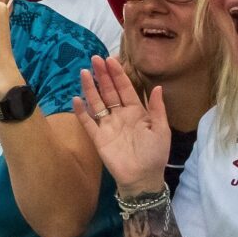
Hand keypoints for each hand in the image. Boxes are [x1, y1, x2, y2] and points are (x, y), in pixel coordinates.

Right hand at [74, 56, 170, 194]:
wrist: (143, 178)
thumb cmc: (155, 154)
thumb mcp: (161, 130)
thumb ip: (157, 109)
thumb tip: (157, 87)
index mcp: (137, 111)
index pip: (125, 88)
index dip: (118, 74)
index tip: (111, 59)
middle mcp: (120, 115)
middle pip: (109, 91)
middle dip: (103, 75)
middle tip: (95, 58)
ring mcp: (108, 125)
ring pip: (97, 103)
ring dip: (91, 88)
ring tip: (84, 73)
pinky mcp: (98, 138)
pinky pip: (88, 122)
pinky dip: (81, 111)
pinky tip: (76, 99)